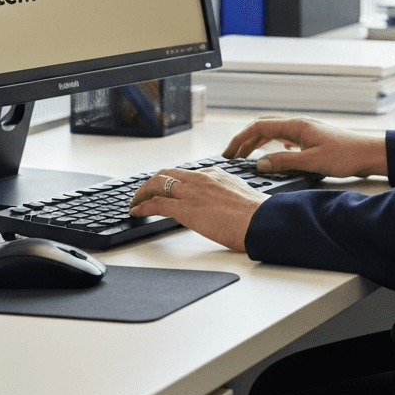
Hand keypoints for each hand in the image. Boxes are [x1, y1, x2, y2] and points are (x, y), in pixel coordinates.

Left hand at [128, 167, 268, 251]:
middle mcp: (200, 178)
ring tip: (134, 202)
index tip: (165, 189)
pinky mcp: (185, 209)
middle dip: (151, 182)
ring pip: (156, 184)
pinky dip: (142, 206)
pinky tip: (136, 212)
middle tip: (143, 192)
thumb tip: (221, 202)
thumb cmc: (256, 214)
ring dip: (142, 193)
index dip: (171, 181)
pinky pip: (156, 204)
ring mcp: (191, 192)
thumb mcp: (240, 194)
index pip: (185, 174)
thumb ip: (225, 193)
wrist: (260, 221)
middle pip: (166, 173)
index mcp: (214, 174)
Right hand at [222, 116, 387, 178]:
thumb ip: (284, 162)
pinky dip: (271, 144)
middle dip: (244, 139)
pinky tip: (272, 154)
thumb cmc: (345, 156)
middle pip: (262, 126)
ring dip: (256, 142)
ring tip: (245, 156)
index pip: (259, 127)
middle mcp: (298, 124)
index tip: (228, 152)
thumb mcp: (312, 162)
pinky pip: (283, 137)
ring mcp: (304, 130)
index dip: (240, 139)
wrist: (368, 153)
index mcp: (296, 126)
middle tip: (231, 155)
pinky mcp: (310, 138)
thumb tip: (259, 164)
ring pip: (272, 131)